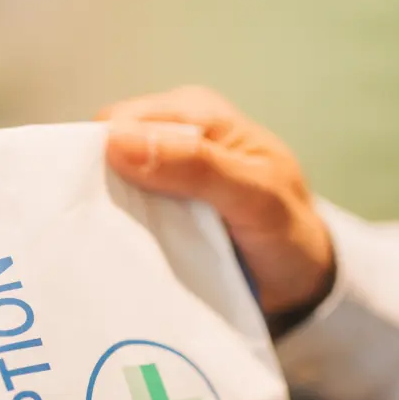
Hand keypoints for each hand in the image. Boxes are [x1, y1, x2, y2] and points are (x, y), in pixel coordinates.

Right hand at [100, 86, 335, 319]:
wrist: (303, 285)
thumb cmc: (288, 231)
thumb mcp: (254, 195)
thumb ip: (197, 166)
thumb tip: (119, 142)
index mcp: (195, 114)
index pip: (119, 124)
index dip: (99, 158)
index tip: (96, 204)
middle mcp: (172, 138)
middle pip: (104, 155)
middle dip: (100, 190)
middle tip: (101, 233)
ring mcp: (162, 179)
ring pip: (108, 189)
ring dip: (107, 218)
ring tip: (106, 249)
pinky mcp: (158, 215)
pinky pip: (120, 219)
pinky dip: (118, 236)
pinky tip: (120, 256)